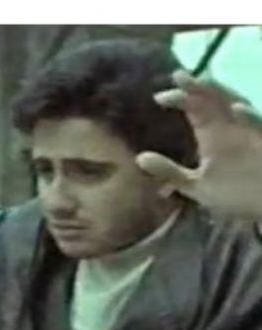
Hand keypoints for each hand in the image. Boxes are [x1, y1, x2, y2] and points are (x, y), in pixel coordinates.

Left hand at [136, 70, 261, 219]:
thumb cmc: (233, 193)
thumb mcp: (196, 185)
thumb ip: (170, 172)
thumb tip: (139, 158)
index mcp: (212, 134)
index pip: (195, 108)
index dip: (180, 98)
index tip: (159, 97)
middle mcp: (230, 128)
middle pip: (214, 100)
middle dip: (198, 87)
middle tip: (178, 76)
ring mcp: (249, 133)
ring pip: (237, 105)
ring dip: (222, 94)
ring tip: (203, 83)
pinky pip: (259, 127)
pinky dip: (250, 118)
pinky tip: (237, 109)